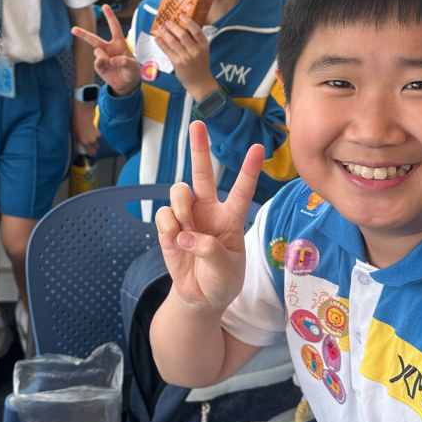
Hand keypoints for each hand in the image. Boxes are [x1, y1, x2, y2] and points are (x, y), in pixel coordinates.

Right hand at [71, 4, 140, 96]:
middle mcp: (109, 48)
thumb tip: (110, 60)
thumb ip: (124, 61)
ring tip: (113, 65)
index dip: (110, 17)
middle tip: (73, 29)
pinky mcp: (99, 67)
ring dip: (105, 58)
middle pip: (94, 39)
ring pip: (97, 52)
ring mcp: (103, 57)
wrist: (127, 84)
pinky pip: (97, 63)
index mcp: (119, 43)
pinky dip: (101, 64)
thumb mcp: (133, 65)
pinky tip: (106, 66)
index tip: (105, 6)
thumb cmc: (132, 71)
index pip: (115, 27)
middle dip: (83, 34)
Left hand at [71, 101, 99, 155]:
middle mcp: (93, 140)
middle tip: (87, 143)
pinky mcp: (99, 130)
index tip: (87, 151)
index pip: (92, 153)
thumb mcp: (73, 135)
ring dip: (94, 140)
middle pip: (96, 148)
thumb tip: (76, 151)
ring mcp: (97, 135)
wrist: (83, 111)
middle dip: (92, 147)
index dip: (90, 153)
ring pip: (97, 141)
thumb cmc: (76, 123)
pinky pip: (98, 135)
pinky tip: (90, 129)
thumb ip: (75, 145)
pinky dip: (95, 134)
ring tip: (88, 134)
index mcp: (86, 142)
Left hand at [154, 16, 213, 99]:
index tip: (181, 15)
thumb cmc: (200, 64)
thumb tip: (181, 26)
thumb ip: (195, 40)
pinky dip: (161, 43)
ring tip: (160, 28)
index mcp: (204, 45)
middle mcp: (196, 51)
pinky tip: (157, 38)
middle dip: (173, 26)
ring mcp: (186, 58)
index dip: (188, 22)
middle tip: (167, 21)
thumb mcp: (202, 51)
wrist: (199, 82)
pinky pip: (167, 51)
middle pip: (183, 35)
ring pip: (173, 42)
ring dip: (165, 33)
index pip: (196, 30)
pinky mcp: (178, 63)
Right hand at [154, 121, 263, 311]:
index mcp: (231, 218)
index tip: (259, 147)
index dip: (249, 170)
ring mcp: (187, 217)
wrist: (200, 297)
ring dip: (181, 205)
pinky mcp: (168, 228)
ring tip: (185, 227)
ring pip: (178, 191)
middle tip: (197, 124)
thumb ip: (209, 251)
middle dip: (199, 148)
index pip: (242, 190)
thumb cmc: (221, 280)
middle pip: (202, 173)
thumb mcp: (226, 270)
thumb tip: (185, 234)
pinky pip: (163, 214)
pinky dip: (168, 226)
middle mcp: (208, 211)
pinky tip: (175, 239)